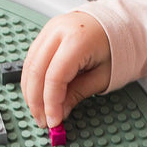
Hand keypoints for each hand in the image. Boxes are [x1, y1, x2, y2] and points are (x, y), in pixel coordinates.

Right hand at [21, 11, 110, 127]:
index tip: (54, 121)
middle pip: (36, 71)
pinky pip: (31, 59)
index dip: (51, 103)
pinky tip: (36, 95)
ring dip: (30, 92)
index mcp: (78, 39)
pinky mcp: (45, 33)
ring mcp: (49, 30)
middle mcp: (59, 31)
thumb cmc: (116, 48)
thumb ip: (78, 93)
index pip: (55, 76)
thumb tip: (59, 112)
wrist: (118, 24)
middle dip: (37, 101)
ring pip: (29, 65)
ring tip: (39, 112)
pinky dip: (31, 80)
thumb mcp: (102, 76)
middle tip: (43, 121)